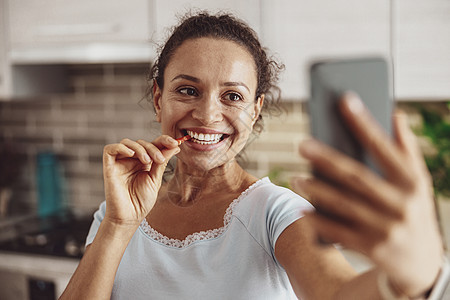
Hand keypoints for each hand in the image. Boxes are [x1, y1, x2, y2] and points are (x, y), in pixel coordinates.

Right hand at [102, 136, 179, 226]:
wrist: (130, 217)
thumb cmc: (141, 201)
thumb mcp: (155, 179)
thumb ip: (162, 162)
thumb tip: (175, 147)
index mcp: (144, 162)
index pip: (153, 144)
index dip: (163, 140)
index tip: (176, 142)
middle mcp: (131, 160)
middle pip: (142, 142)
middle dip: (153, 148)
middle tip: (160, 159)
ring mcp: (120, 162)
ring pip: (127, 142)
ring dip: (140, 148)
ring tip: (148, 161)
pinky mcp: (109, 166)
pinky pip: (110, 149)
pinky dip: (121, 148)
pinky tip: (131, 155)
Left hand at [292, 93, 443, 296]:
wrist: (422, 264)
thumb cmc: (414, 210)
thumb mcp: (418, 181)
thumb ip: (406, 149)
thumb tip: (395, 113)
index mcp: (413, 182)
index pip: (385, 147)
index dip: (365, 123)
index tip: (345, 99)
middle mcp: (401, 204)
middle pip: (357, 177)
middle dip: (328, 160)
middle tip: (302, 145)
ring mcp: (386, 228)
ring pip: (344, 205)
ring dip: (318, 191)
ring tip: (296, 178)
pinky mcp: (371, 248)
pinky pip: (339, 232)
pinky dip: (320, 221)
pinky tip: (302, 210)